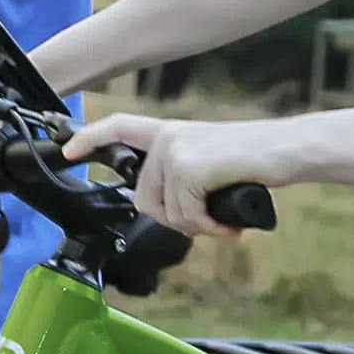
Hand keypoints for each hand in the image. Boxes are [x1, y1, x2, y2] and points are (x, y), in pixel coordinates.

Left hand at [62, 112, 266, 235]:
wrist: (284, 150)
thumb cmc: (253, 162)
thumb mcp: (209, 164)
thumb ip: (182, 180)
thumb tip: (169, 215)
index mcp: (169, 132)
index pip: (119, 127)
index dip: (90, 138)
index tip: (68, 150)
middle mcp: (167, 138)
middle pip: (144, 199)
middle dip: (175, 219)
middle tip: (207, 219)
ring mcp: (176, 152)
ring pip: (167, 213)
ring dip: (196, 225)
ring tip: (222, 216)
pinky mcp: (188, 169)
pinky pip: (186, 216)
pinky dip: (209, 226)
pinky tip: (226, 221)